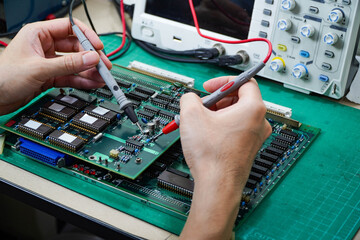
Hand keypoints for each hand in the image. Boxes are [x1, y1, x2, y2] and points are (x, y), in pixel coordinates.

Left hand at [0, 18, 110, 114]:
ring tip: (102, 78)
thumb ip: (68, 64)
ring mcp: (49, 62)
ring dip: (89, 71)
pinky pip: (71, 76)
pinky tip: (93, 83)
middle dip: (91, 57)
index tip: (98, 47)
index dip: (86, 36)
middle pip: (76, 48)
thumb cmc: (3, 77)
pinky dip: (82, 80)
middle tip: (104, 66)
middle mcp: (45, 46)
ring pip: (75, 64)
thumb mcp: (39, 69)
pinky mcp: (50, 76)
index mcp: (38, 34)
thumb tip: (90, 58)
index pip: (69, 28)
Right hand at [179, 77, 270, 238]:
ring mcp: (256, 137)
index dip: (223, 81)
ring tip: (201, 122)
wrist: (217, 185)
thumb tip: (190, 98)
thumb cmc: (212, 156)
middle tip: (203, 106)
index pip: (245, 81)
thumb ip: (189, 97)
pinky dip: (222, 126)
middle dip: (218, 99)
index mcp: (253, 109)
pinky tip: (206, 134)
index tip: (210, 87)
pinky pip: (236, 129)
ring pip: (237, 115)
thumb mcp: (191, 115)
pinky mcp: (248, 148)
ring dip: (218, 113)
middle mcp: (259, 122)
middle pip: (240, 98)